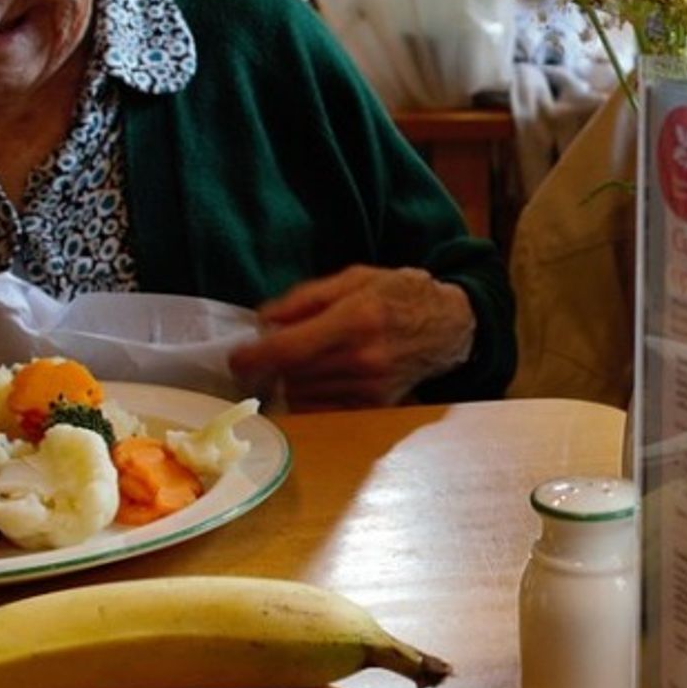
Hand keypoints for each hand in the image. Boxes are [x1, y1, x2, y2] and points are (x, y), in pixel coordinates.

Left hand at [228, 265, 475, 408]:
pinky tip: (323, 377)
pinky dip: (312, 396)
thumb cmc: (400, 294)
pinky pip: (324, 409)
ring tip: (310, 358)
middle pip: (291, 374)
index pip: (288, 349)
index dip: (253, 357)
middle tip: (278, 346)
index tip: (236, 358)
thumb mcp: (354, 278)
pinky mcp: (375, 406)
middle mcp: (363, 359)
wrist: (449, 326)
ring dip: (294, 379)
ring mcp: (371, 388)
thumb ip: (305, 299)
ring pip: (304, 394)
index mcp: (355, 319)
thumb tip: (264, 321)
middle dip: (275, 363)